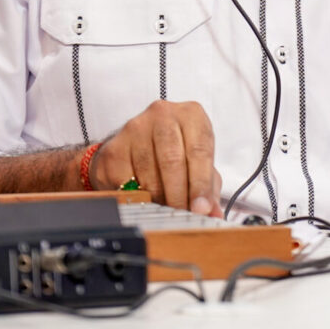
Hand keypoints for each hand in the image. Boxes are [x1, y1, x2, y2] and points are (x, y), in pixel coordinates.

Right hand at [93, 100, 222, 215]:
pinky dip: (137, 197)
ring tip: (166, 211)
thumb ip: (209, 188)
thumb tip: (214, 214)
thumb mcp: (198, 164)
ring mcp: (135, 129)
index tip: (201, 209)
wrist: (136, 145)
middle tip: (183, 215)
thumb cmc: (175, 153)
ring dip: (159, 199)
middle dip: (179, 195)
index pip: (199, 151)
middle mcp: (162, 114)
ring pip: (149, 174)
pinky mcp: (114, 148)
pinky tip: (144, 201)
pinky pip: (126, 182)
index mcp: (191, 115)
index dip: (201, 184)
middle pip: (172, 161)